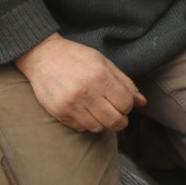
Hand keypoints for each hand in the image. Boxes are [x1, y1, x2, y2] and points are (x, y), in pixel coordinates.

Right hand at [14, 34, 146, 132]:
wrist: (43, 56)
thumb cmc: (76, 57)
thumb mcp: (103, 62)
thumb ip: (124, 82)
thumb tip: (142, 102)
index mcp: (100, 77)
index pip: (125, 104)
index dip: (128, 105)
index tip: (123, 102)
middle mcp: (86, 93)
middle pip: (114, 120)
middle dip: (121, 119)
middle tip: (117, 113)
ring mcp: (71, 105)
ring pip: (98, 127)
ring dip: (104, 122)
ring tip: (101, 111)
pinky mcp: (59, 113)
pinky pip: (81, 128)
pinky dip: (88, 123)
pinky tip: (86, 111)